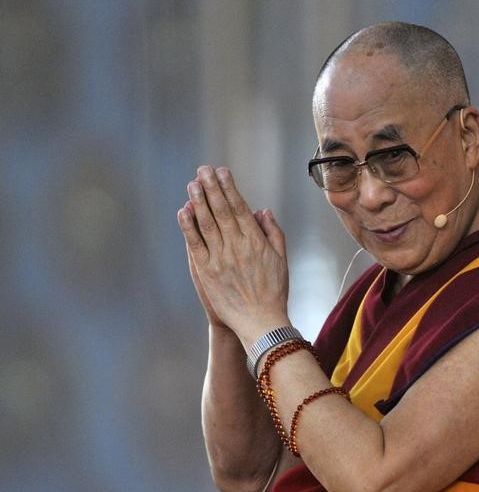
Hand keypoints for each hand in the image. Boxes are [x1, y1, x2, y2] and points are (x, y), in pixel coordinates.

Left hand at [177, 166, 289, 344]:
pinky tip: (184, 211)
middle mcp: (237, 246)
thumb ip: (273, 233)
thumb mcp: (281, 259)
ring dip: (199, 201)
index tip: (222, 172)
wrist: (260, 322)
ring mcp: (220, 258)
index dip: (229, 188)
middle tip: (203, 170)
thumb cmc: (274, 292)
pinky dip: (188, 226)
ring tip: (192, 184)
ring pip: (207, 223)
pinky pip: (195, 244)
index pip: (239, 207)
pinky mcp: (206, 271)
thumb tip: (262, 210)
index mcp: (256, 242)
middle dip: (211, 187)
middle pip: (221, 210)